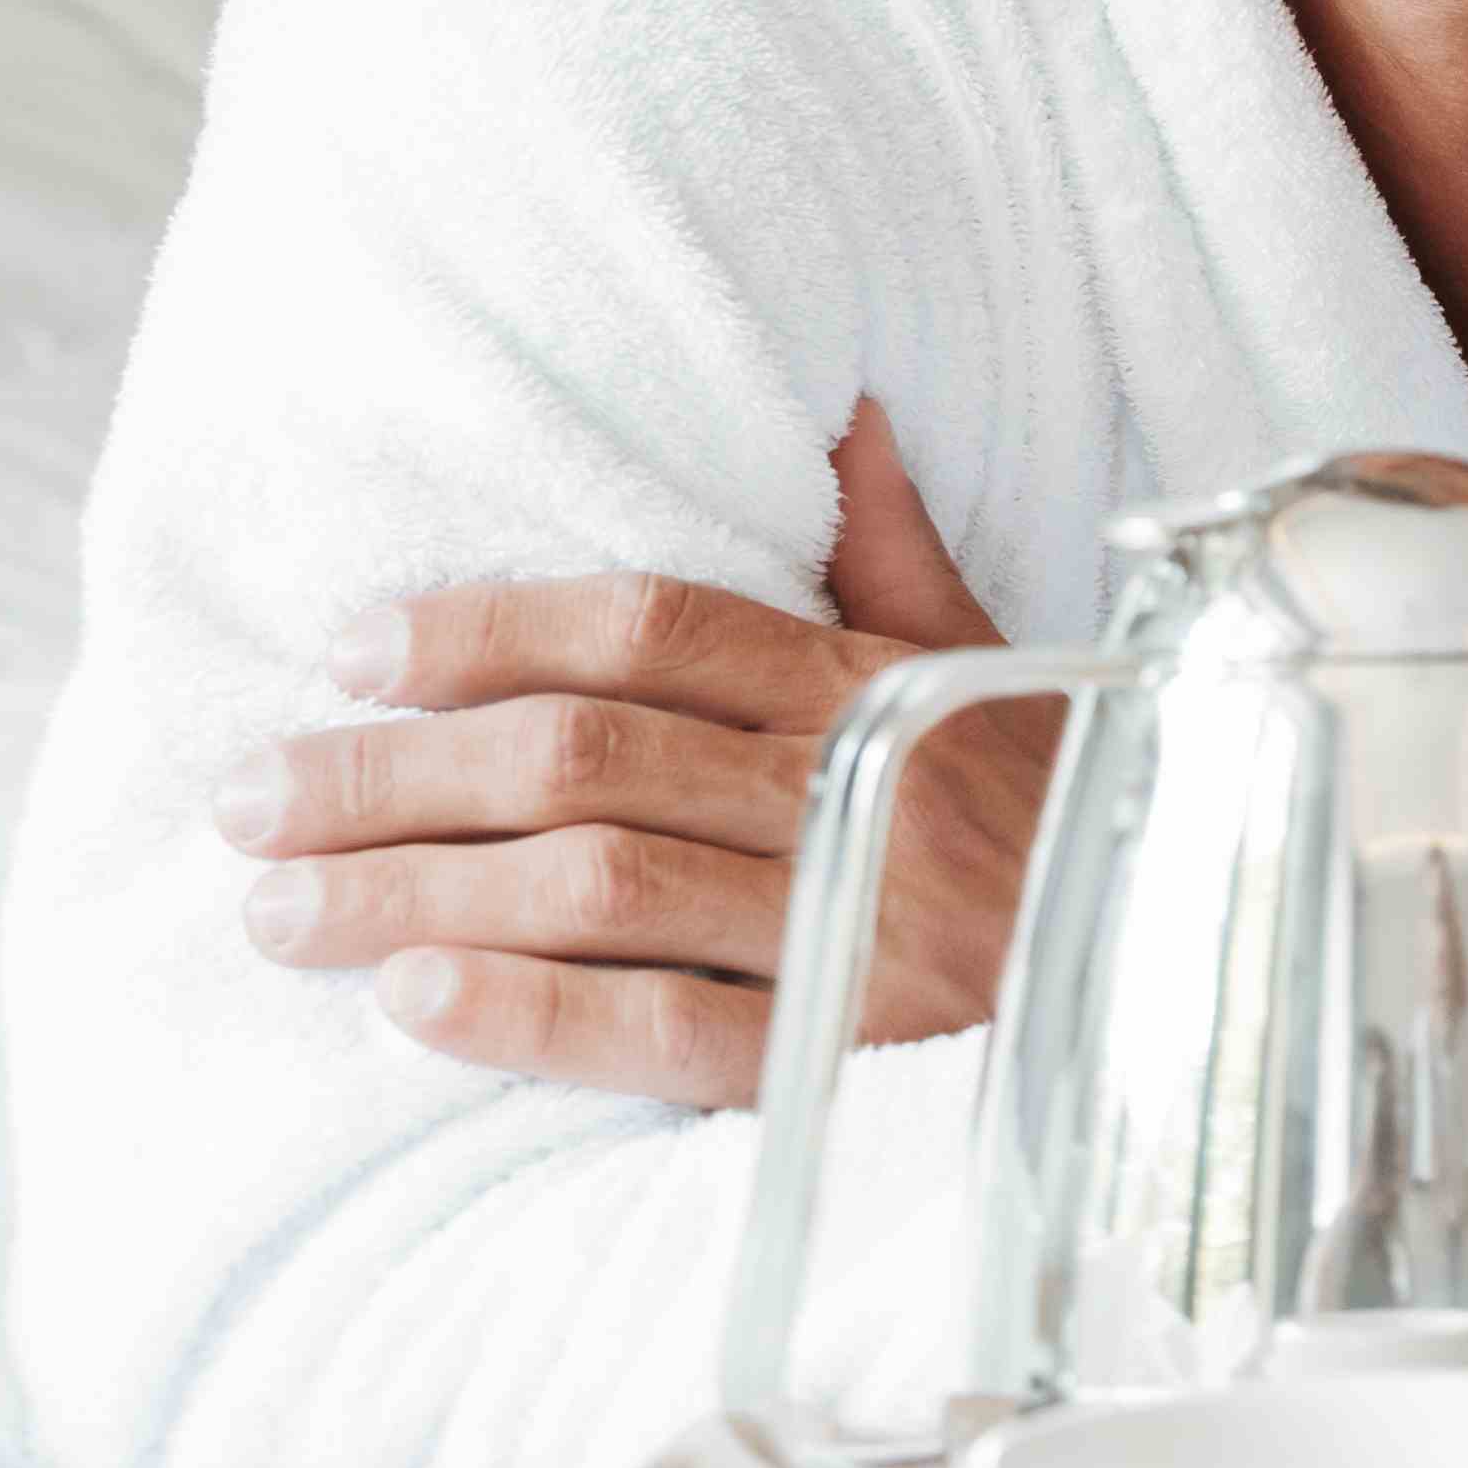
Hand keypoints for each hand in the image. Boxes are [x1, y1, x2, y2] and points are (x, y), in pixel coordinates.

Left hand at [219, 401, 1054, 1104]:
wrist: (1219, 979)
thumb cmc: (1079, 810)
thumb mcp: (999, 663)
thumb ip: (897, 548)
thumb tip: (844, 408)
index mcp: (884, 687)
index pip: (656, 629)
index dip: (489, 632)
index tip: (352, 654)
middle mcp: (861, 794)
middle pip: (586, 759)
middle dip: (392, 776)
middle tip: (247, 799)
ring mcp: (861, 928)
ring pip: (598, 887)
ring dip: (413, 893)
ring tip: (277, 911)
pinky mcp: (861, 1058)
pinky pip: (674, 1034)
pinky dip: (532, 1016)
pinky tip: (412, 1001)